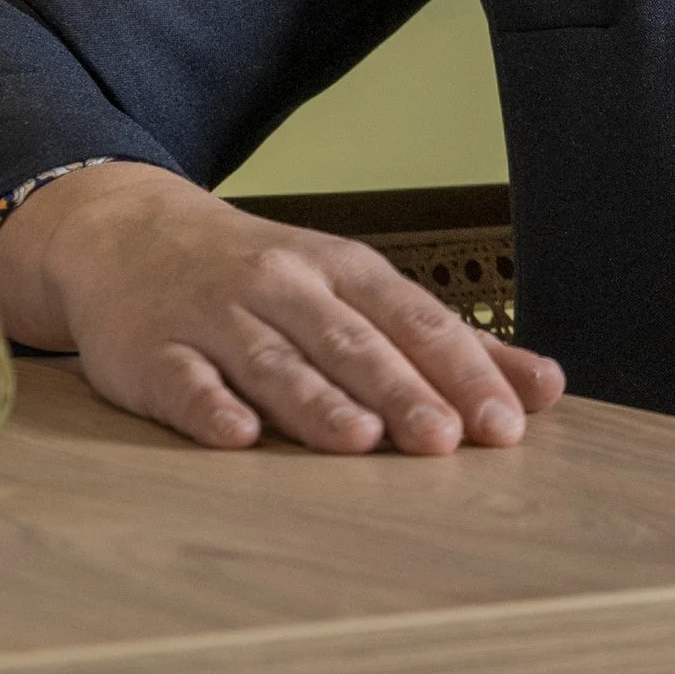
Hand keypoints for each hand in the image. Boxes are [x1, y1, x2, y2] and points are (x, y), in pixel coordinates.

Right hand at [0, 162, 565, 456]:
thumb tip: (546, 389)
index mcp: (344, 273)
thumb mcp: (356, 290)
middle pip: (352, 344)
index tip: (505, 424)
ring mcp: (216, 317)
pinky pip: (184, 381)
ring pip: (275, 361)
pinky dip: (210, 407)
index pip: (416, 323)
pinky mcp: (153, 352)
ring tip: (359, 441)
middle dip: (402, 392)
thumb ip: (446, 344)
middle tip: (445, 442)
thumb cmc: (265, 276)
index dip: (461, 372)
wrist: (129, 231)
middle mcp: (286, 288)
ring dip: (318, 402)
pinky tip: (237, 435)